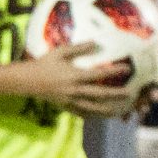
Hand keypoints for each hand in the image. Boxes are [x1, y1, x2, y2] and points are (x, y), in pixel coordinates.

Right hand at [21, 43, 139, 117]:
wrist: (27, 81)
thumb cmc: (44, 63)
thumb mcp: (60, 52)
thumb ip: (79, 48)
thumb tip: (96, 42)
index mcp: (75, 75)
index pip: (99, 74)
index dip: (114, 71)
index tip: (127, 68)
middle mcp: (75, 90)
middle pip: (100, 94)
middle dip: (117, 94)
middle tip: (131, 93)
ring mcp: (71, 101)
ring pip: (94, 108)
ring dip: (109, 109)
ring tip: (121, 110)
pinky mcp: (67, 108)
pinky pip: (83, 114)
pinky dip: (94, 115)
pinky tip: (103, 115)